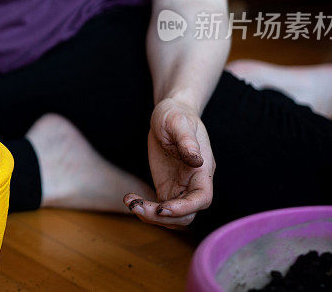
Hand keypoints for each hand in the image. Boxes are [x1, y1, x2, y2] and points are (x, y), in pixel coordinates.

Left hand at [123, 97, 214, 228]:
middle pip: (186, 215)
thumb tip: (196, 160)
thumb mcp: (177, 122)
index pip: (202, 199)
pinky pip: (159, 209)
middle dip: (162, 217)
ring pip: (172, 217)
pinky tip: (129, 198)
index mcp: (202, 169)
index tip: (162, 208)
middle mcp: (194, 183)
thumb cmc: (175, 114)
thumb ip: (186, 140)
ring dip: (151, 216)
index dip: (185, 209)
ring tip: (129, 201)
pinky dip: (145, 209)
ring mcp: (180, 188)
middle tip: (135, 205)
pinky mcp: (167, 188)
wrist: (168, 114)